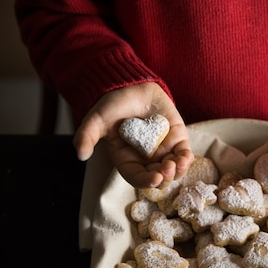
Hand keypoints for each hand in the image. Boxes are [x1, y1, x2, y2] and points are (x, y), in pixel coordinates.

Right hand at [72, 82, 193, 188]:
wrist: (131, 86)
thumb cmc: (112, 105)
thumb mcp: (96, 120)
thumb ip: (87, 136)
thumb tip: (80, 155)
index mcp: (127, 160)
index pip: (137, 178)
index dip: (146, 182)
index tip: (154, 179)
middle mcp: (146, 160)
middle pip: (157, 178)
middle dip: (164, 178)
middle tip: (166, 170)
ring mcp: (162, 150)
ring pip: (173, 170)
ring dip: (177, 171)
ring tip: (177, 163)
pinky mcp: (176, 139)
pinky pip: (183, 154)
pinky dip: (186, 159)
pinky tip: (185, 158)